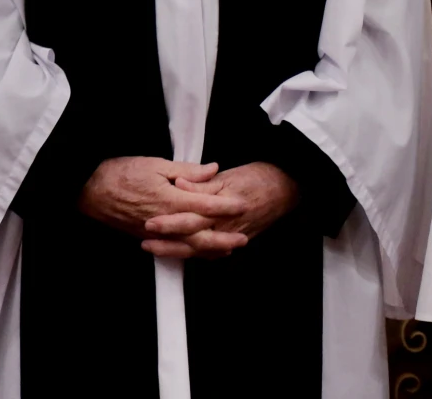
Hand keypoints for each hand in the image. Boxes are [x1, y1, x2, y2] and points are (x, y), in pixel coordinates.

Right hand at [78, 157, 252, 257]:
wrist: (89, 190)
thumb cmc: (121, 172)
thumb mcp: (155, 164)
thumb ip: (186, 170)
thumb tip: (213, 169)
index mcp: (169, 199)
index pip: (204, 205)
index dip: (226, 205)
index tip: (243, 204)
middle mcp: (164, 220)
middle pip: (199, 234)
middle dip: (223, 238)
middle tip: (243, 239)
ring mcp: (154, 232)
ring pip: (186, 245)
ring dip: (209, 249)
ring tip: (228, 250)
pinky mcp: (145, 237)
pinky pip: (172, 248)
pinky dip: (189, 251)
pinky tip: (199, 251)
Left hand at [141, 161, 300, 259]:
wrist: (287, 187)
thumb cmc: (257, 177)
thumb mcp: (228, 175)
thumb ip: (202, 182)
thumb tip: (178, 184)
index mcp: (221, 207)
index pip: (190, 218)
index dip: (168, 223)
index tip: (147, 223)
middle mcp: (225, 226)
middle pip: (191, 240)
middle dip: (167, 244)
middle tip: (144, 243)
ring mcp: (231, 236)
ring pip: (201, 250)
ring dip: (178, 251)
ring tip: (156, 250)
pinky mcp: (237, 239)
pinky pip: (215, 252)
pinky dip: (199, 255)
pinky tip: (186, 255)